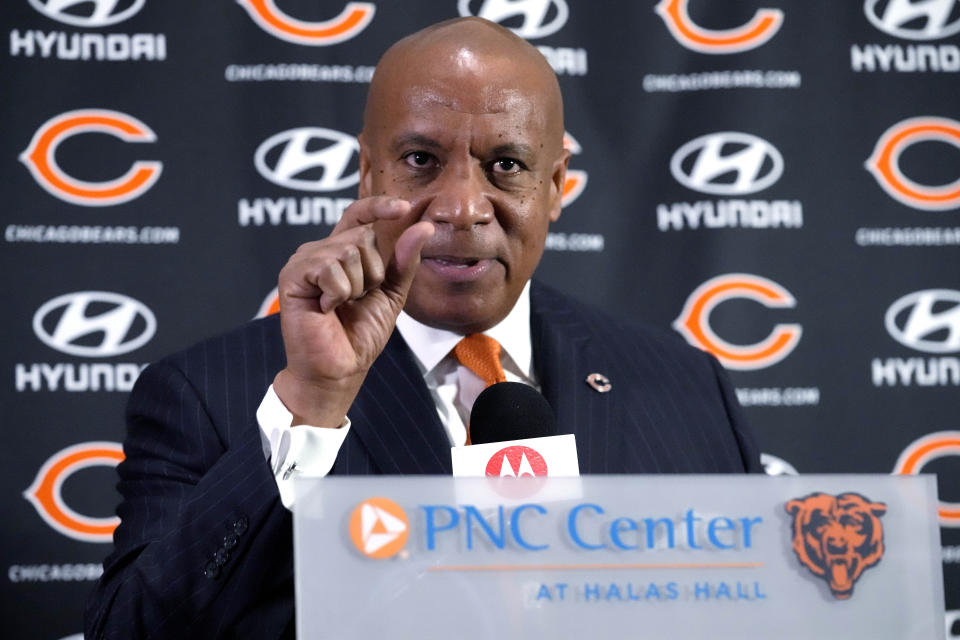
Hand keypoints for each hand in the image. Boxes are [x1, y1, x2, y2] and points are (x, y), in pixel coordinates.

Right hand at [272, 196, 433, 426]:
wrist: (340, 368)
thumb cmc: (360, 333)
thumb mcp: (392, 293)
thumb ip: (404, 260)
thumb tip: (424, 227)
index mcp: (343, 251)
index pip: (359, 215)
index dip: (379, 206)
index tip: (404, 207)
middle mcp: (321, 250)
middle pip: (361, 236)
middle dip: (372, 273)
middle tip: (357, 300)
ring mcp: (304, 260)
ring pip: (347, 251)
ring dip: (355, 286)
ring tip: (341, 306)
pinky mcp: (292, 275)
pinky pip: (329, 268)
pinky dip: (338, 293)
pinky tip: (326, 309)